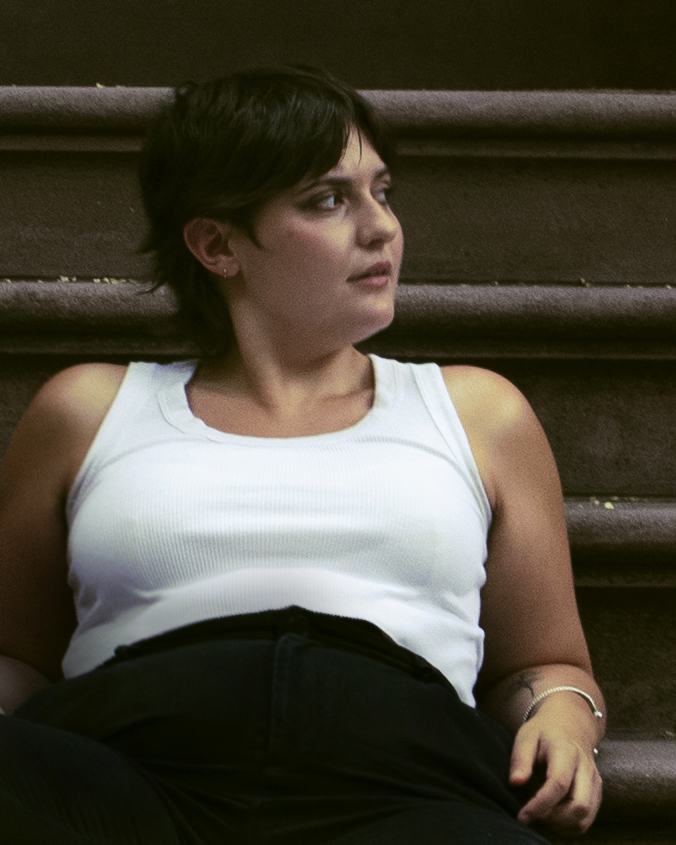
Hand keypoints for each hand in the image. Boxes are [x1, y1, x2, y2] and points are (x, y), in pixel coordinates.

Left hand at [510, 711, 601, 834]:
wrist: (569, 725)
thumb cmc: (543, 733)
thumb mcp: (526, 737)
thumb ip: (520, 759)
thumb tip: (515, 783)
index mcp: (566, 751)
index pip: (558, 784)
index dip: (540, 804)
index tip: (521, 816)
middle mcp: (586, 768)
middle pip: (579, 805)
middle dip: (554, 819)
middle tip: (533, 816)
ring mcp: (594, 781)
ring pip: (585, 816)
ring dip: (562, 825)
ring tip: (541, 815)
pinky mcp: (596, 792)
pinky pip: (587, 819)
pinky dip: (569, 825)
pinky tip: (553, 817)